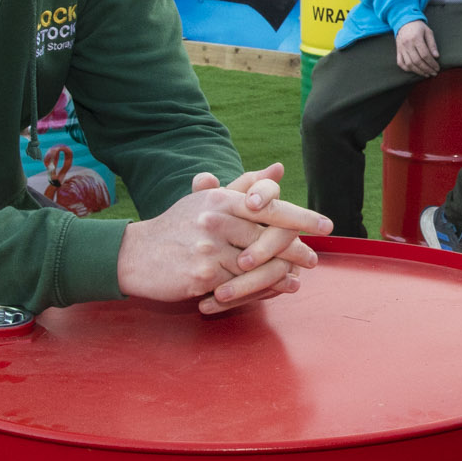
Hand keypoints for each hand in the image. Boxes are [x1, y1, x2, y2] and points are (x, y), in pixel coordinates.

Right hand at [116, 165, 332, 311]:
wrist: (135, 256)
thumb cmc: (176, 226)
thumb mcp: (208, 201)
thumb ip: (245, 185)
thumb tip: (278, 168)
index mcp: (221, 199)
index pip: (270, 206)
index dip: (302, 217)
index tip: (326, 226)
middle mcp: (216, 221)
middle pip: (269, 238)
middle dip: (295, 251)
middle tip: (312, 260)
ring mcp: (209, 250)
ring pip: (258, 266)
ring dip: (280, 275)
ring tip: (295, 279)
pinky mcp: (202, 276)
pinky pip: (240, 287)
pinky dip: (259, 290)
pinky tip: (273, 292)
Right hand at [395, 19, 440, 76]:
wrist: (404, 21)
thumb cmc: (418, 27)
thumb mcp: (428, 32)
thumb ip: (432, 44)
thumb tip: (436, 56)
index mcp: (416, 38)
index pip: (425, 55)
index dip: (432, 63)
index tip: (437, 68)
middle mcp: (407, 44)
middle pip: (417, 61)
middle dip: (427, 69)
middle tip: (434, 73)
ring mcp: (401, 48)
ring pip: (409, 64)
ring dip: (419, 72)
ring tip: (427, 74)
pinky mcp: (398, 51)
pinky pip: (400, 63)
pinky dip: (408, 69)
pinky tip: (416, 71)